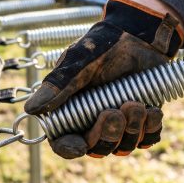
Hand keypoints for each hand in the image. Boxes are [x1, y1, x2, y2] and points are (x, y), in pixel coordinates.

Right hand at [24, 0, 183, 158]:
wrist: (138, 34)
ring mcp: (120, 124)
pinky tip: (152, 109)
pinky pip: (148, 139)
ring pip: (124, 147)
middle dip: (107, 135)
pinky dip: (150, 128)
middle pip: (97, 149)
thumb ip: (58, 85)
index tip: (80, 145)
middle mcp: (94, 122)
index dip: (69, 148)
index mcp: (71, 111)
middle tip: (114, 111)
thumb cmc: (102, 45)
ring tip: (136, 104)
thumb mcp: (78, 61)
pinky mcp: (143, 121)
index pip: (64, 143)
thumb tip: (31, 109)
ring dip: (131, 130)